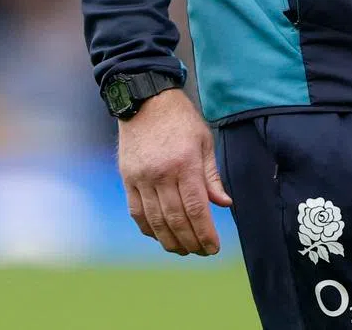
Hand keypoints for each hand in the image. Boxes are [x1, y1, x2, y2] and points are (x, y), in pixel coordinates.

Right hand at [118, 88, 232, 256]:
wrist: (145, 100)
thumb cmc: (180, 119)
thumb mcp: (203, 140)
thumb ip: (212, 175)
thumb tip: (223, 204)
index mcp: (185, 163)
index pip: (197, 208)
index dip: (205, 233)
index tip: (213, 248)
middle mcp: (162, 173)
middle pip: (176, 219)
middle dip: (191, 242)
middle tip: (201, 251)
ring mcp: (142, 177)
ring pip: (155, 221)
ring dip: (170, 241)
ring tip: (182, 250)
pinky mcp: (128, 178)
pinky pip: (136, 212)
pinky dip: (148, 229)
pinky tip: (160, 235)